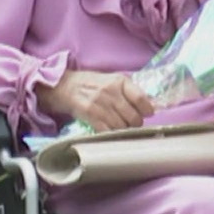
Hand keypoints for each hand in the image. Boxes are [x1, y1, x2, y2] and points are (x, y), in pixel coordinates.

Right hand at [37, 71, 154, 132]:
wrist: (65, 86)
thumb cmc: (92, 84)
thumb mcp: (112, 80)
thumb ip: (128, 91)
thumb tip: (147, 107)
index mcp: (119, 81)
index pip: (141, 98)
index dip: (147, 109)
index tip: (148, 114)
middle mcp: (111, 92)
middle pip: (133, 117)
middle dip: (136, 123)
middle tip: (132, 122)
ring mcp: (101, 105)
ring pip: (122, 126)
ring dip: (124, 129)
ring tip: (121, 126)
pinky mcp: (91, 116)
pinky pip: (108, 131)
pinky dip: (112, 133)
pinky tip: (111, 130)